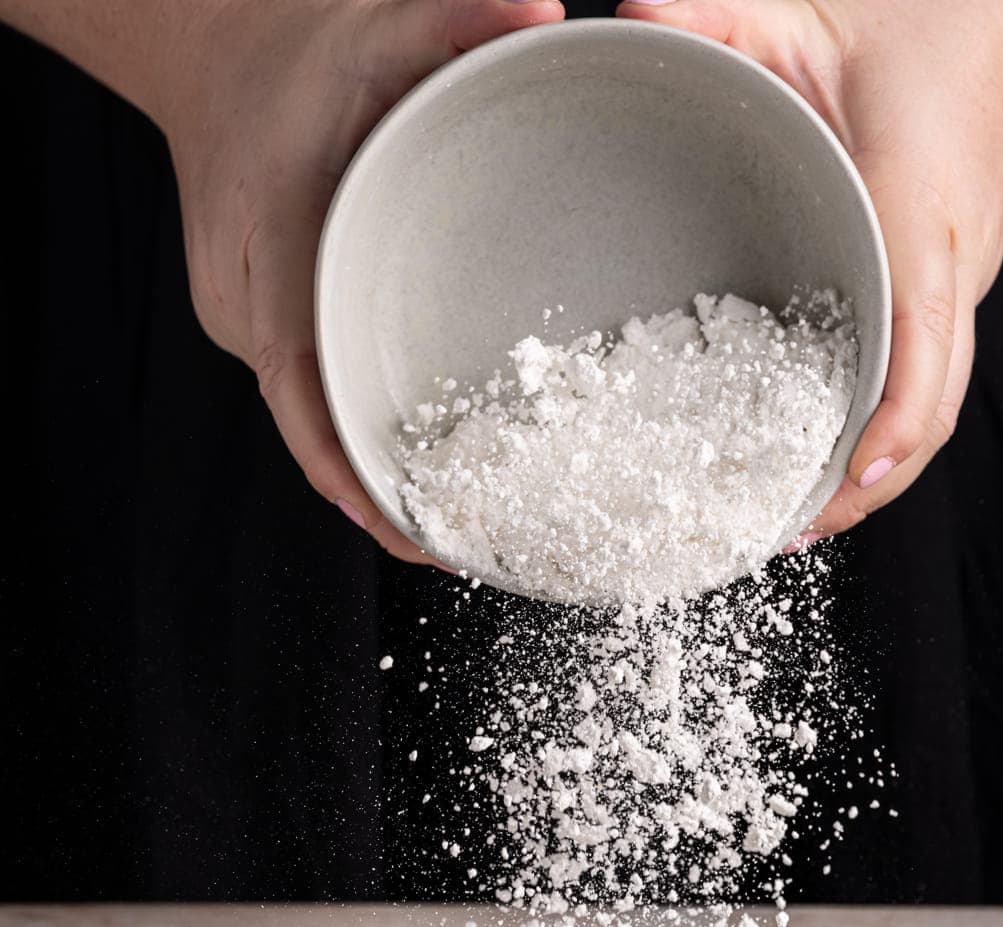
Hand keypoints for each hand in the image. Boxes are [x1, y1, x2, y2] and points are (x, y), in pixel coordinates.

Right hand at [156, 0, 563, 561]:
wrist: (214, 53)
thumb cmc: (288, 55)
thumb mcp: (370, 26)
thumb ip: (450, 21)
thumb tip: (541, 14)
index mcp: (270, 259)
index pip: (303, 396)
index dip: (350, 474)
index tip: (403, 531)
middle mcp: (258, 310)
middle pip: (316, 431)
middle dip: (380, 500)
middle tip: (457, 552)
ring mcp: (265, 324)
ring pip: (321, 421)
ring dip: (378, 479)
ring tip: (453, 531)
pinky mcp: (286, 325)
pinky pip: (327, 395)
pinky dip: (371, 435)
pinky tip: (427, 465)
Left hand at [618, 0, 1002, 538]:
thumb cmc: (919, 32)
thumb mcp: (808, 20)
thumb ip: (724, 22)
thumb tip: (635, 18)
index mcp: (921, 215)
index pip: (923, 340)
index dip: (892, 421)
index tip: (852, 474)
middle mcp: (948, 273)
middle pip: (929, 411)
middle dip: (862, 487)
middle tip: (783, 533)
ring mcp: (952, 294)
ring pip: (926, 415)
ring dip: (867, 481)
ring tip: (792, 527)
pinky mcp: (938, 301)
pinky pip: (916, 392)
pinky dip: (872, 444)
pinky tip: (818, 475)